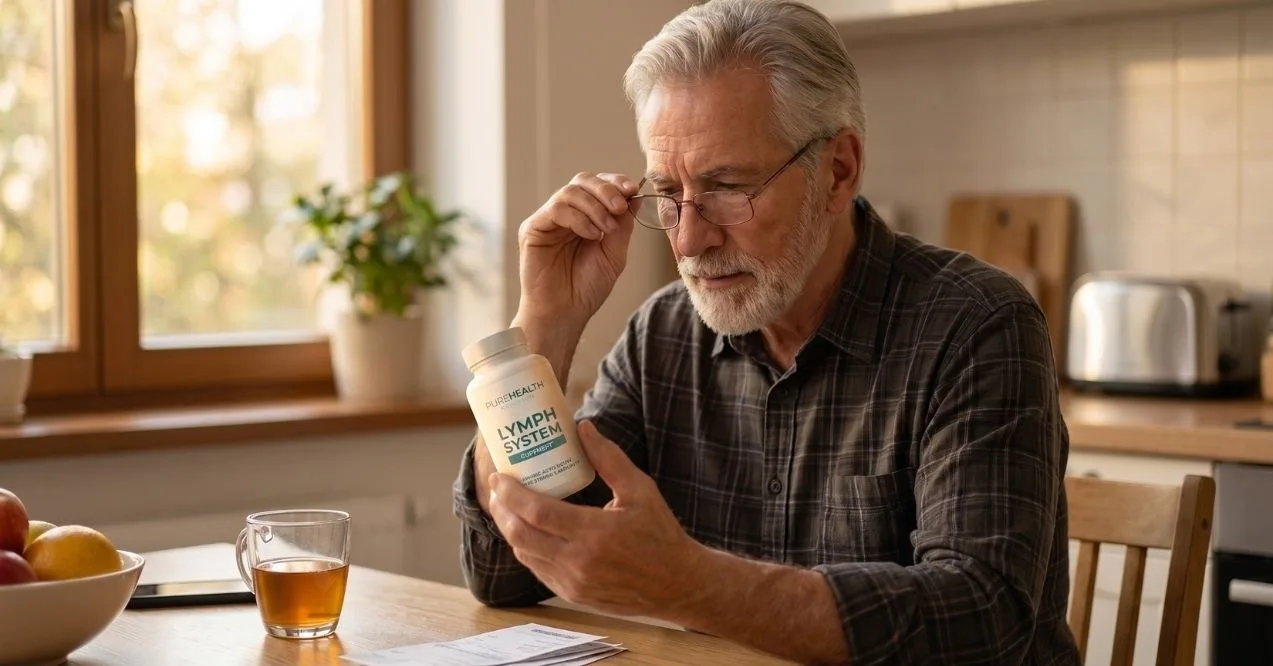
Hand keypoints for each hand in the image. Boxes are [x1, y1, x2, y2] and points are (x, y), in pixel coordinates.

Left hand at [486, 421, 701, 615]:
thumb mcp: (640, 490)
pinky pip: (539, 571)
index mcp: (595, 533)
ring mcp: (574, 583)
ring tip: (507, 508)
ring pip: (526, 555)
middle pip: (522, 536)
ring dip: (510, 530)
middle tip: (497, 490)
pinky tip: (528, 532)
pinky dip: (527, 549)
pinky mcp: (573, 595)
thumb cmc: (661, 534)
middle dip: (502, 511)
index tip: (498, 478)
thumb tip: (583, 427)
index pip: (538, 513)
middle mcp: (579, 562)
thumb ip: (609, 459)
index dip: (512, 494)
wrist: (678, 584)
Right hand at [516, 173, 638, 330]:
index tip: (632, 190)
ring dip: (595, 207)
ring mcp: (548, 220)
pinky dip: (578, 218)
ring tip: (606, 229)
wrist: (565, 313)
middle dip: (606, 190)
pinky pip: (556, 209)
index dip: (615, 182)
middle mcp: (565, 214)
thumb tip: (635, 195)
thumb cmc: (587, 288)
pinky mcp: (533, 228)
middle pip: (583, 181)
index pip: (598, 186)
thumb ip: (623, 225)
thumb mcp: (614, 253)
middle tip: (620, 206)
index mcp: (585, 216)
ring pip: (570, 192)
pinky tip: (590, 235)